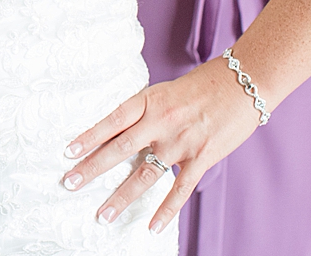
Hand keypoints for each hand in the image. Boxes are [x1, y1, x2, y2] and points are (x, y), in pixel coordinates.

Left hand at [62, 60, 263, 232]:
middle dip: (92, 168)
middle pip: (119, 148)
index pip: (111, 121)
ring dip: (121, 197)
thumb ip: (145, 112)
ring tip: (102, 215)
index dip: (88, 137)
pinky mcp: (201, 158)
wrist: (243, 83)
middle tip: (69, 183)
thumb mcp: (165, 91)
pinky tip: (152, 227)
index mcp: (148, 101)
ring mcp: (180, 142)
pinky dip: (166, 211)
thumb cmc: (203, 85)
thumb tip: (120, 132)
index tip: (68, 153)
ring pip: (144, 175)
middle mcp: (160, 121)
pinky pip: (179, 190)